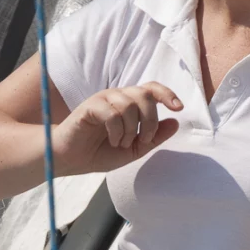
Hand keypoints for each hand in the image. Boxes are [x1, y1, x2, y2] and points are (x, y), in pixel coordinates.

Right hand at [52, 82, 181, 175]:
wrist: (71, 159)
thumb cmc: (100, 152)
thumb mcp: (134, 149)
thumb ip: (155, 137)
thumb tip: (176, 122)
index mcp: (130, 103)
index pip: (152, 89)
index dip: (167, 94)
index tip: (179, 108)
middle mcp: (118, 97)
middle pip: (145, 95)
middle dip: (150, 121)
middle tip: (143, 140)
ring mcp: (103, 99)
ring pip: (129, 104)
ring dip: (131, 129)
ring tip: (122, 143)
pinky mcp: (90, 106)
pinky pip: (112, 113)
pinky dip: (117, 131)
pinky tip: (113, 140)